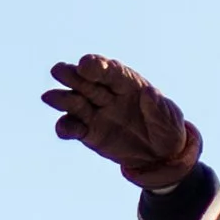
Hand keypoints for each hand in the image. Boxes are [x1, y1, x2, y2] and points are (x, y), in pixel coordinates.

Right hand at [42, 53, 201, 189]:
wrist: (161, 155)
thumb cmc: (167, 128)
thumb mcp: (170, 118)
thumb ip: (159, 106)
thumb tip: (149, 93)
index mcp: (128, 84)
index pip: (112, 72)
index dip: (98, 66)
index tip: (86, 64)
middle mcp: (108, 94)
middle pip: (87, 81)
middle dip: (72, 75)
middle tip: (59, 70)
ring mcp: (96, 112)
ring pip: (75, 101)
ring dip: (62, 98)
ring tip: (49, 97)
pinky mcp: (89, 132)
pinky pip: (74, 128)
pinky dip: (66, 127)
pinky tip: (63, 129)